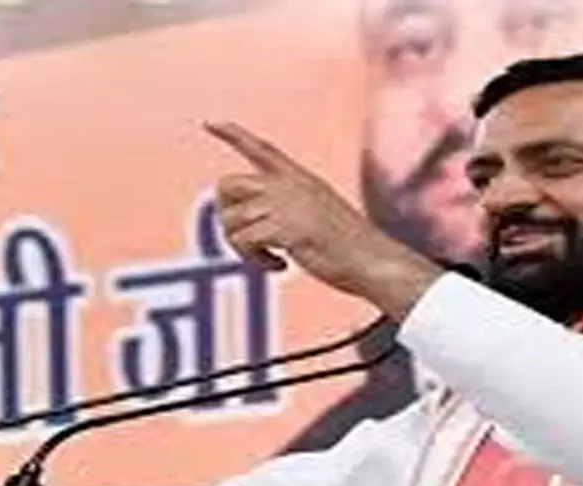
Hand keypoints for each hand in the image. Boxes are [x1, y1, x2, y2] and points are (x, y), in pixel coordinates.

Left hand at [206, 121, 442, 319]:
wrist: (373, 260)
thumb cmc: (350, 245)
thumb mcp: (321, 212)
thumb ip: (289, 205)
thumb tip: (252, 216)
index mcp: (299, 178)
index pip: (260, 149)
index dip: (232, 134)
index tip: (209, 123)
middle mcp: (288, 185)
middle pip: (227, 185)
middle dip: (225, 215)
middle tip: (247, 240)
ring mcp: (286, 205)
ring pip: (231, 221)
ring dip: (243, 249)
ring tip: (272, 258)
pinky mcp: (284, 228)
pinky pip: (244, 242)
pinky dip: (257, 261)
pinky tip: (280, 266)